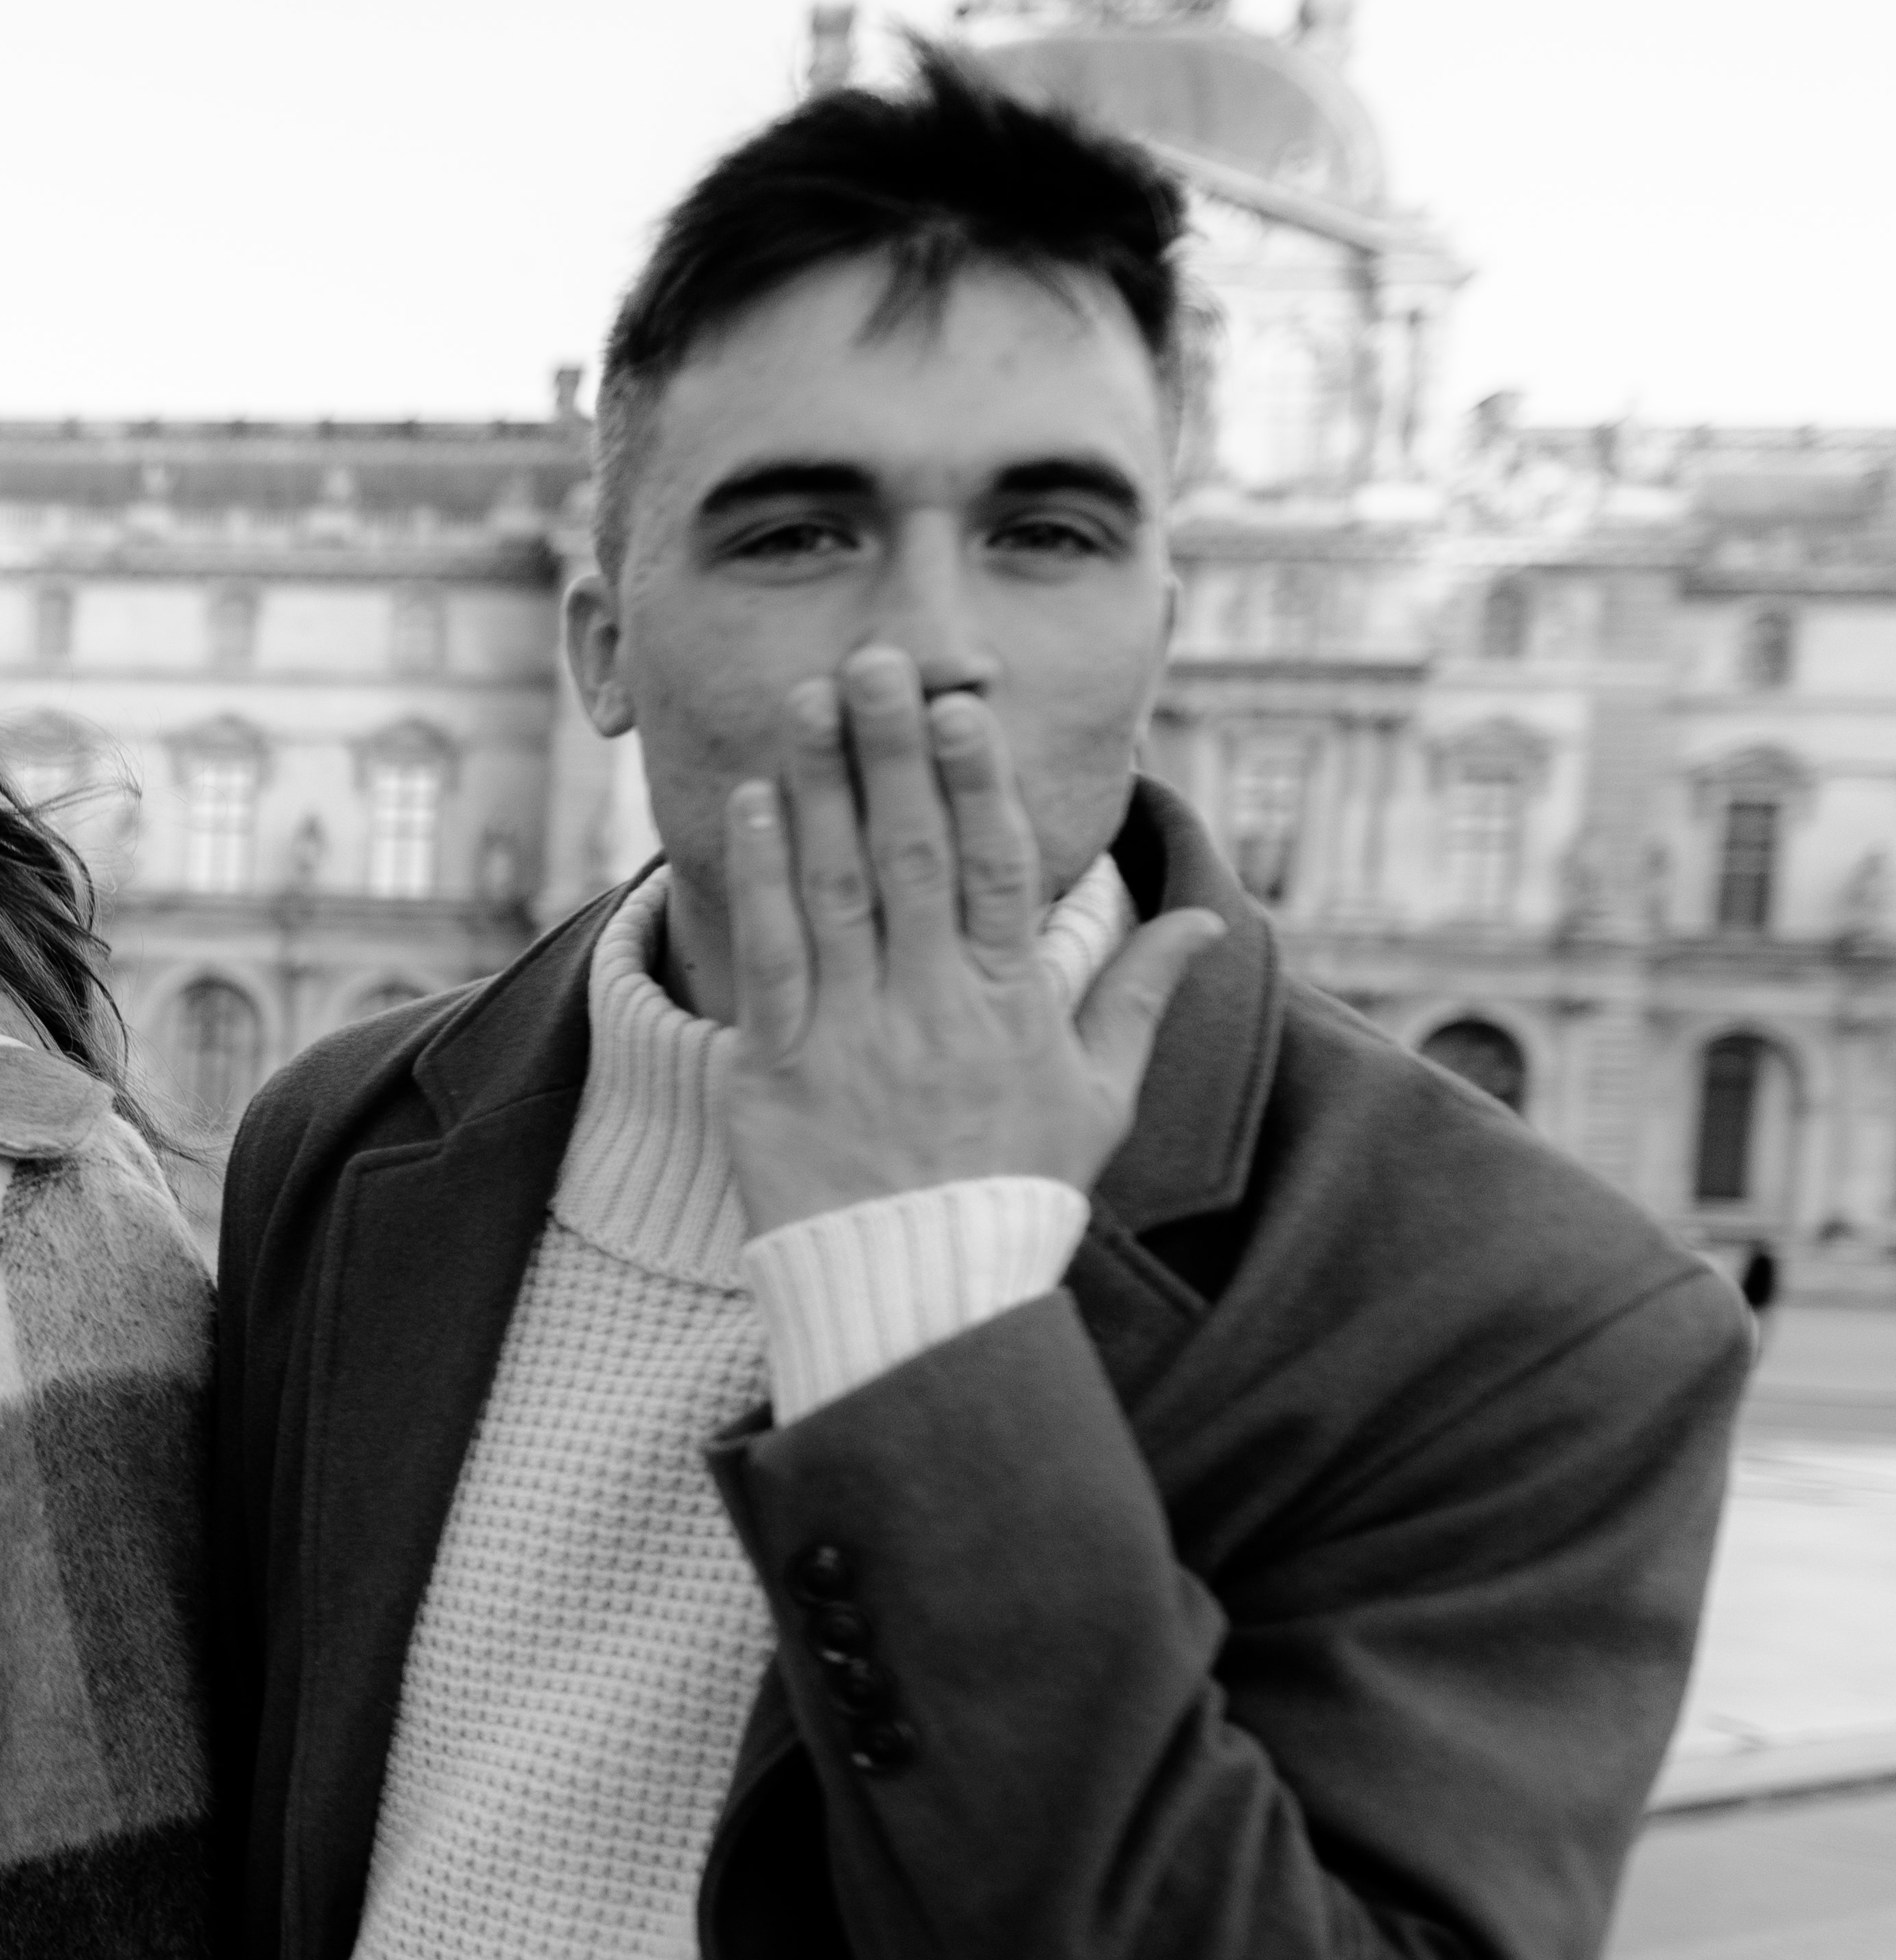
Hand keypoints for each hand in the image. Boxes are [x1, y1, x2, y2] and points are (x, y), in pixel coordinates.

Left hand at [715, 648, 1222, 1241]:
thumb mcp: (1097, 1101)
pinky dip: (763, 877)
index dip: (977, 784)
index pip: (1000, 871)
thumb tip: (1202, 923)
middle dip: (892, 754)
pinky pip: (767, 957)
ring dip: (822, 788)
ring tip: (810, 701)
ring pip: (836, 890)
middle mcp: (933, 1010)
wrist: (918, 1298)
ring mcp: (852, 1036)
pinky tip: (757, 803)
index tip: (962, 708)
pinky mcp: (776, 1071)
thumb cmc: (1011, 1195)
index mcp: (1012, 1009)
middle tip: (877, 662)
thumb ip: (1136, 999)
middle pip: (913, 857)